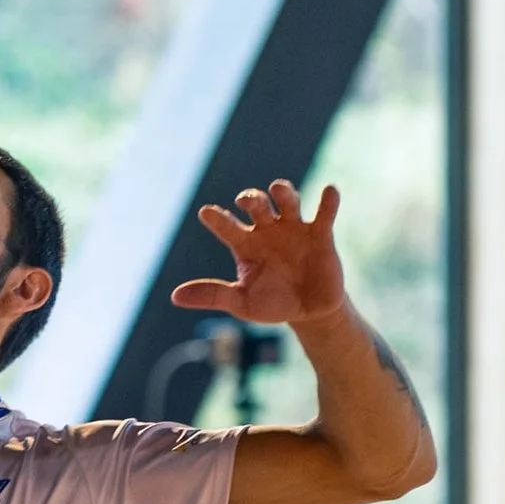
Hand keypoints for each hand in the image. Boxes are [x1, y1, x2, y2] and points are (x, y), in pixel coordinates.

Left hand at [171, 179, 346, 333]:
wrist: (309, 312)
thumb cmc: (272, 303)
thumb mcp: (241, 303)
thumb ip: (212, 295)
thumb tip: (175, 296)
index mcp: (245, 244)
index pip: (226, 225)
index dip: (216, 218)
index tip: (206, 213)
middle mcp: (267, 230)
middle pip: (257, 204)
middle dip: (251, 199)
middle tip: (246, 202)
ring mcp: (294, 229)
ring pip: (288, 200)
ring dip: (284, 192)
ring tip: (278, 191)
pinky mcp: (320, 235)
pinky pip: (324, 213)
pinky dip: (328, 201)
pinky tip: (329, 191)